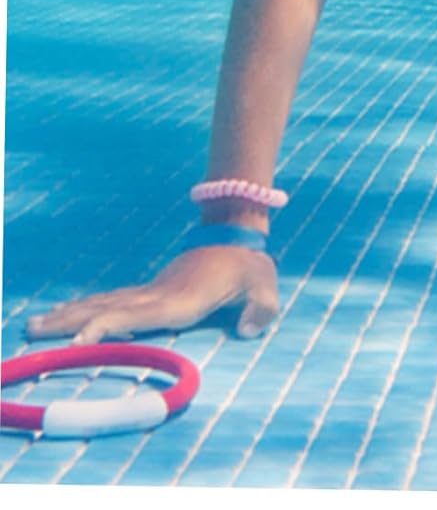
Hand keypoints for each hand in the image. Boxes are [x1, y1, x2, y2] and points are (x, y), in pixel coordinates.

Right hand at [25, 246, 278, 344]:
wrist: (237, 233)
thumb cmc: (249, 265)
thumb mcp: (264, 285)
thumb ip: (260, 308)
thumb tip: (247, 330)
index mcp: (181, 299)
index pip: (139, 315)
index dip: (109, 326)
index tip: (81, 340)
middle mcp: (159, 295)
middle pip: (109, 308)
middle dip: (72, 321)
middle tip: (34, 330)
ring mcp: (152, 291)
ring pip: (104, 302)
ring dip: (70, 314)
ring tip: (35, 325)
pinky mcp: (151, 290)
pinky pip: (112, 300)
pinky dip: (86, 308)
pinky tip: (66, 314)